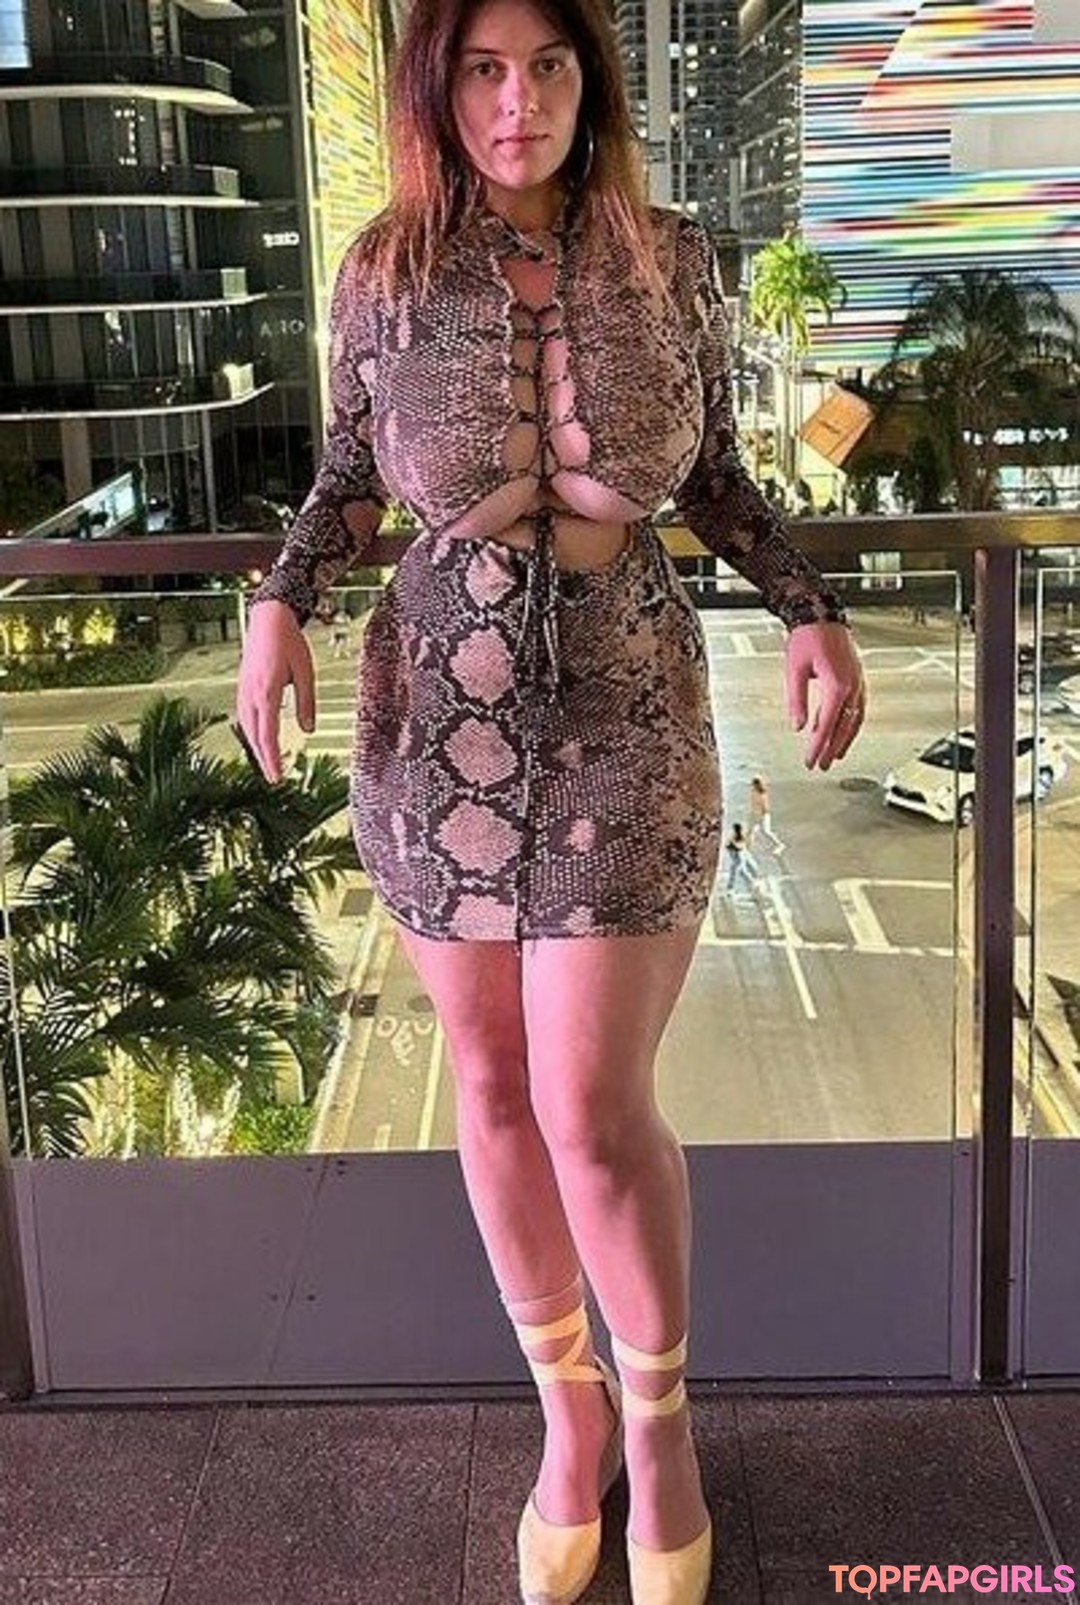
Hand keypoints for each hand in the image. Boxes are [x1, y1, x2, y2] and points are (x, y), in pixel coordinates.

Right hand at [235, 599, 315, 781]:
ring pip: (247, 727)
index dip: (272, 759)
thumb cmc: (289, 642)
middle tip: (274, 778)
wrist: (268, 618)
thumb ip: (306, 703)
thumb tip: (309, 730)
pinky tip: (258, 737)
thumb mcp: (305, 673)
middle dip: (264, 759)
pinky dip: (251, 731)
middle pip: (254, 736)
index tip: (278, 777)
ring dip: (256, 747)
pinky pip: (244, 715)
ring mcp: (243, 690)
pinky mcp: (242, 686)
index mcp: (266, 693)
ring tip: (268, 763)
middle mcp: (250, 695)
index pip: (268, 735)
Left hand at [785, 621, 865, 770]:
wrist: (821, 614)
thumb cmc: (808, 637)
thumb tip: (798, 726)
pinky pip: (859, 709)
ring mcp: (858, 682)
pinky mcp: (858, 679)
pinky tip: (846, 732)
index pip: (827, 725)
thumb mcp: (794, 670)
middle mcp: (852, 686)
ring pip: (855, 720)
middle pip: (843, 727)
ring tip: (836, 755)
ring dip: (845, 740)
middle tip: (822, 765)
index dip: (818, 746)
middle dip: (831, 749)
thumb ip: (796, 701)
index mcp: (837, 684)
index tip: (811, 760)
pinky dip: (852, 725)